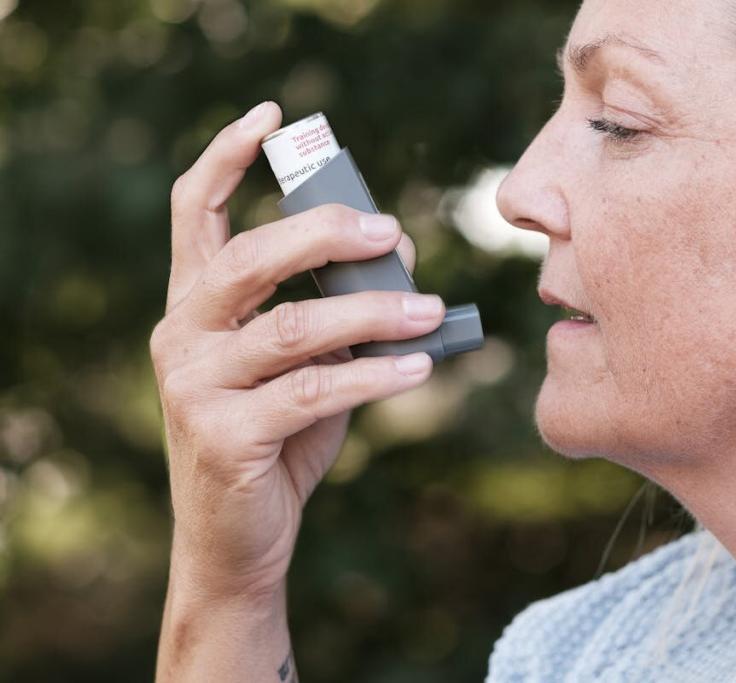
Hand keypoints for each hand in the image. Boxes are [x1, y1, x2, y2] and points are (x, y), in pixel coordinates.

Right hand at [150, 101, 444, 599]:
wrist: (239, 537)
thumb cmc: (277, 438)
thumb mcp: (307, 364)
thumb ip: (338, 309)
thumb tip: (398, 248)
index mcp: (195, 304)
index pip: (193, 213)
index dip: (224, 157)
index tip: (270, 116)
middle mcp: (182, 334)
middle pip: (248, 259)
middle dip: (324, 234)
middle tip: (389, 231)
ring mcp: (194, 386)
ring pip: (291, 328)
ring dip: (372, 312)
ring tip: (429, 308)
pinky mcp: (223, 435)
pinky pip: (312, 391)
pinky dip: (373, 374)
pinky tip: (419, 368)